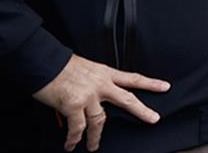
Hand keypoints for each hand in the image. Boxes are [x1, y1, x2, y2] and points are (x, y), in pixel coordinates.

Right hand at [32, 54, 169, 151]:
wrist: (43, 61)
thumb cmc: (60, 64)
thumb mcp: (85, 67)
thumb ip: (94, 81)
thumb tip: (95, 94)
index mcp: (104, 73)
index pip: (132, 78)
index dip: (150, 83)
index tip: (165, 87)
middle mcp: (100, 84)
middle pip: (127, 99)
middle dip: (142, 111)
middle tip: (153, 119)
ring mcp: (89, 96)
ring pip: (99, 121)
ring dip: (95, 137)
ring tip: (94, 146)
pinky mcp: (74, 105)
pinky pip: (78, 127)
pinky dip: (74, 138)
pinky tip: (72, 144)